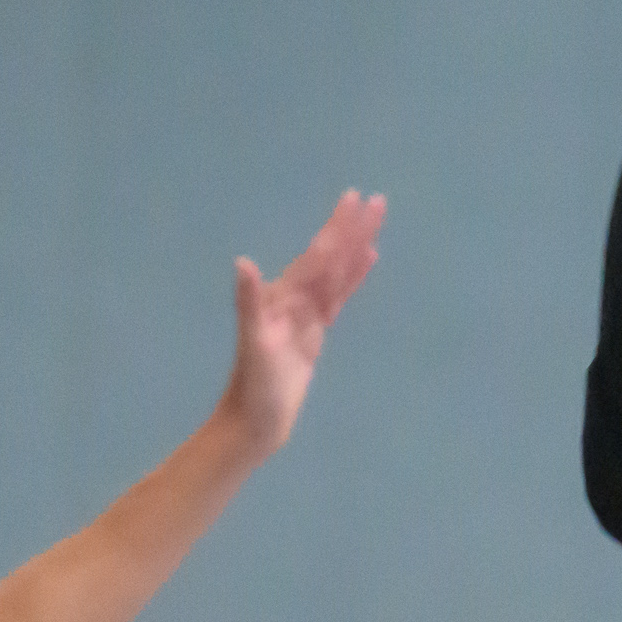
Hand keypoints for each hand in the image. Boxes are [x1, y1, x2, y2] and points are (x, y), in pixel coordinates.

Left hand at [221, 189, 386, 454]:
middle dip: (352, 229)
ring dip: (355, 248)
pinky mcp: (314, 330)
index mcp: (285, 297)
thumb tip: (243, 263)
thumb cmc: (254, 388)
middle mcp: (295, 298)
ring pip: (336, 272)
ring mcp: (305, 313)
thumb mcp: (253, 345)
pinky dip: (353, 277)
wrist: (254, 421)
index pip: (318, 256)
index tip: (357, 199)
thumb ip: (248, 302)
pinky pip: (338, 295)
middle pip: (330, 257)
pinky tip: (366, 261)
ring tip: (375, 222)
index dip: (338, 229)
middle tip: (378, 200)